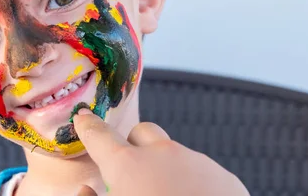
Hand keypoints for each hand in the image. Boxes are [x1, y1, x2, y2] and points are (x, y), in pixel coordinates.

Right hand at [73, 109, 249, 195]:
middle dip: (134, 146)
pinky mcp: (224, 177)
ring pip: (174, 155)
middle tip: (131, 174)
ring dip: (165, 170)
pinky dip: (193, 184)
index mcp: (127, 165)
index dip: (88, 126)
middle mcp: (161, 154)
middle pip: (141, 133)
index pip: (99, 134)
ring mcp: (196, 162)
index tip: (83, 119)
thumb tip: (85, 190)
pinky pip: (201, 172)